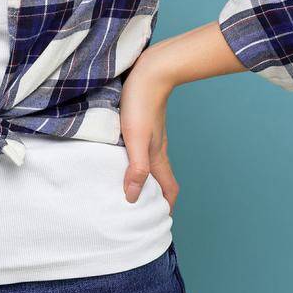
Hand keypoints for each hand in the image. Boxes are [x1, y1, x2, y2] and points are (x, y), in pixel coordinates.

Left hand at [120, 54, 178, 211]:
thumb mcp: (135, 139)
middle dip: (156, 197)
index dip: (166, 206)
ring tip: (130, 189)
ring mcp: (152, 137)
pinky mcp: (144, 125)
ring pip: (152, 165)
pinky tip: (123, 159)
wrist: (150, 71)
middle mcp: (158, 149)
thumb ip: (137, 168)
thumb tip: (133, 197)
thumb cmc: (140, 104)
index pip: (169, 188)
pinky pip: (144, 151)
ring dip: (146, 180)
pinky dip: (138, 163)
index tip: (158, 221)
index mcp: (158, 156)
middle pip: (162, 179)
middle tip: (142, 211)